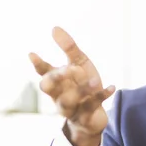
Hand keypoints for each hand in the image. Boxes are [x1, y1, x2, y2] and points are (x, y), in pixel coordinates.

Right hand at [29, 27, 114, 145]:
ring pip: (68, 100)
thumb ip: (69, 48)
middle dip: (56, 77)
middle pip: (48, 87)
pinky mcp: (84, 117)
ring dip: (81, 89)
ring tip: (95, 81)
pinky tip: (112, 87)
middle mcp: (58, 95)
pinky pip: (90, 107)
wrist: (94, 117)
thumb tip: (54, 28)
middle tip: (70, 69)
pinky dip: (101, 96)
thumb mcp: (79, 64)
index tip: (32, 54)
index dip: (38, 65)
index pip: (43, 72)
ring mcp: (70, 108)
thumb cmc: (84, 86)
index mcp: (56, 81)